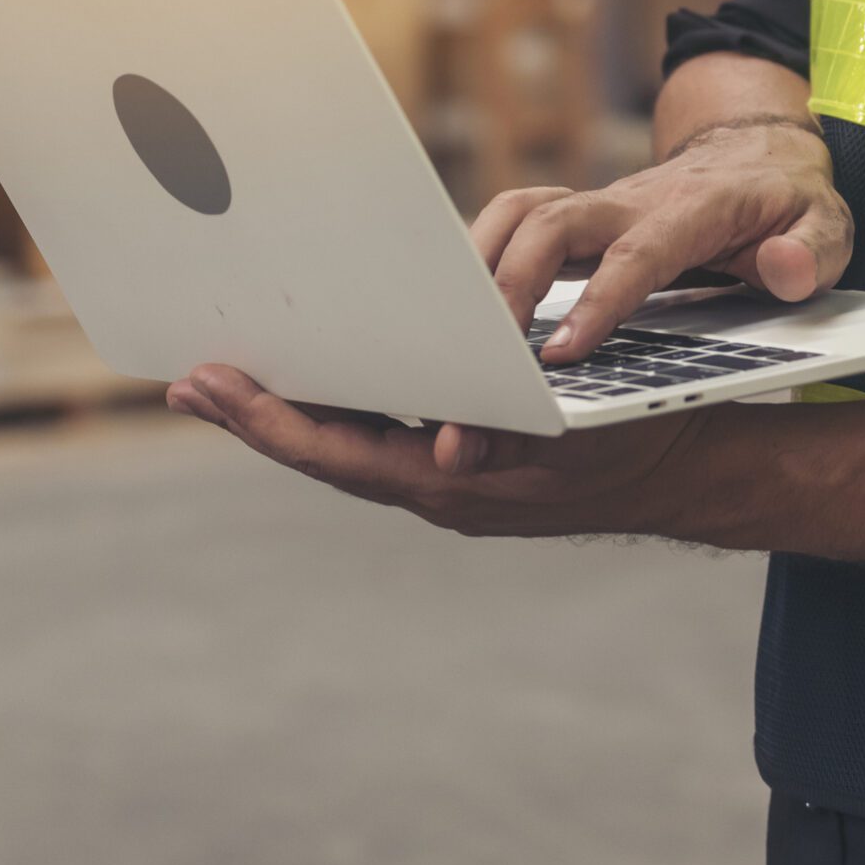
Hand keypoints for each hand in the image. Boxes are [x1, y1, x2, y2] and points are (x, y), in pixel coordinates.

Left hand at [166, 365, 709, 539]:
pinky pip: (376, 435)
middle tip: (185, 381)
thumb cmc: (629, 437)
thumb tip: (451, 446)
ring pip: (344, 443)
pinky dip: (334, 410)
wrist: (679, 469)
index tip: (209, 387)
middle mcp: (431, 486)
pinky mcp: (454, 462)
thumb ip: (507, 437)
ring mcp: (439, 479)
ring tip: (224, 378)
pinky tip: (312, 379)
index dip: (267, 422)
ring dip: (286, 411)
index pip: (334, 455)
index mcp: (447, 484)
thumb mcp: (573, 430)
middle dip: (253, 415)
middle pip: (322, 449)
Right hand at [470, 117, 853, 362]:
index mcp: (694, 209)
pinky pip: (516, 220)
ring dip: (482, 262)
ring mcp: (600, 206)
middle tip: (487, 354)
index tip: (562, 354)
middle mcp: (634, 200)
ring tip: (455, 329)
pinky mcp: (579, 217)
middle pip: (554, 222)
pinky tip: (464, 306)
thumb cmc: (788, 201)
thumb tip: (783, 271)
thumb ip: (813, 251)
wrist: (759, 154)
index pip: (638, 254)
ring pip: (521, 212)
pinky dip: (481, 253)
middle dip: (514, 283)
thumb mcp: (830, 227)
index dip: (598, 302)